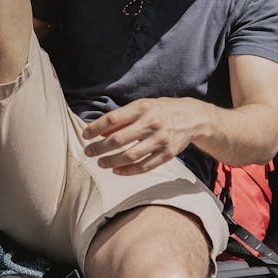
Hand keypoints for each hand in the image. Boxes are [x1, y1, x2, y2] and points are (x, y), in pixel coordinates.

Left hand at [82, 97, 204, 174]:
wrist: (192, 117)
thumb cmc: (160, 110)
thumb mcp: (142, 106)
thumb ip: (122, 118)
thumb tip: (99, 131)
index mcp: (142, 108)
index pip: (112, 119)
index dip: (96, 128)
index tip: (85, 134)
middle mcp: (151, 123)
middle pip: (118, 139)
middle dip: (99, 148)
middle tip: (88, 152)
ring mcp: (161, 139)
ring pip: (130, 155)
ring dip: (112, 161)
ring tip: (101, 163)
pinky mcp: (168, 154)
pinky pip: (145, 166)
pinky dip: (128, 171)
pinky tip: (117, 171)